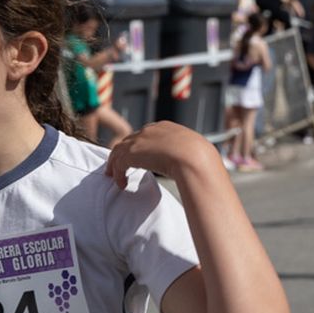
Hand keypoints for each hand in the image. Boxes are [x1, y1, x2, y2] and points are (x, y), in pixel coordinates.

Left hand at [102, 120, 217, 188]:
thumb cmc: (200, 158)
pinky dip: (117, 174)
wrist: (194, 157)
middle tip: (118, 165)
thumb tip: (196, 164)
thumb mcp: (193, 151)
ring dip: (115, 164)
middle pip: (129, 141)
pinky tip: (121, 184)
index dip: (139, 146)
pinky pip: (118, 164)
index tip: (137, 157)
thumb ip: (188, 155)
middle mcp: (150, 130)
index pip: (145, 135)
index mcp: (165, 128)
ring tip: (113, 176)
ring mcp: (139, 141)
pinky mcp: (131, 153)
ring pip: (119, 151)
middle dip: (123, 153)